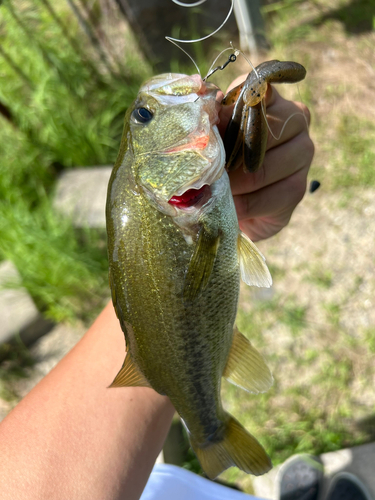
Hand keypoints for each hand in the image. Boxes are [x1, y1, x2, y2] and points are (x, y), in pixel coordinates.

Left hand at [218, 76, 313, 241]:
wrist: (238, 204)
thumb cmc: (224, 162)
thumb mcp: (215, 136)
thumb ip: (212, 119)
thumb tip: (203, 108)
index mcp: (272, 99)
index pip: (255, 92)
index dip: (228, 113)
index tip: (211, 128)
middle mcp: (296, 119)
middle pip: (258, 134)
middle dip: (225, 157)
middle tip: (203, 172)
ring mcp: (302, 153)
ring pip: (260, 170)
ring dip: (231, 186)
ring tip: (211, 193)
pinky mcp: (297, 188)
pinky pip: (264, 197)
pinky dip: (241, 205)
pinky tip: (229, 208)